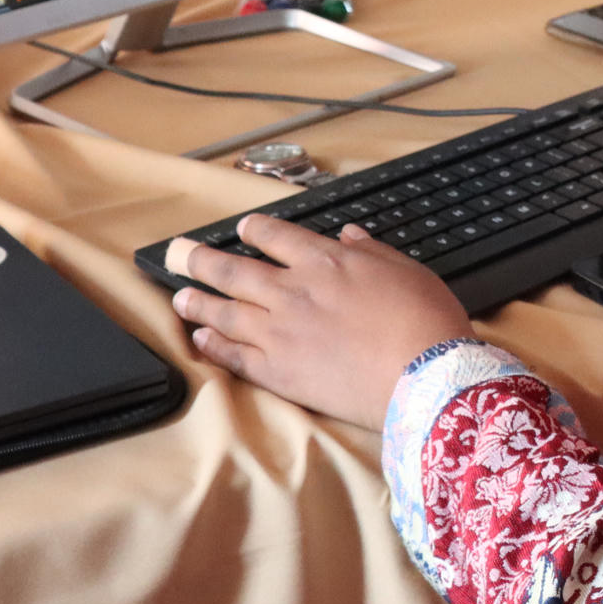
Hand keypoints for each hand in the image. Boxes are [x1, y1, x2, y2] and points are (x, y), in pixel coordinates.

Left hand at [168, 216, 471, 427]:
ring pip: (224, 312)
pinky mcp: (278, 372)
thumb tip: (350, 236)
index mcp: (324, 261)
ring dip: (198, 302)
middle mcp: (293, 291)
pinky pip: (234, 355)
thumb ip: (372, 251)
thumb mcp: (407, 270)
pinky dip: (213, 346)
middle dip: (202, 260)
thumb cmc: (423, 321)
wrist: (422, 375)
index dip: (255, 230)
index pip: (276, 236)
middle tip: (180, 254)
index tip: (243, 228)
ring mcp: (280, 332)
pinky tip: (199, 340)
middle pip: (234, 270)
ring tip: (180, 297)